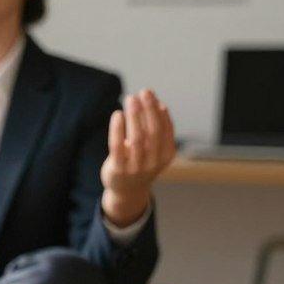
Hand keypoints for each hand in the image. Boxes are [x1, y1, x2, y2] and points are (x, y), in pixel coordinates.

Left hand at [99, 89, 176, 225]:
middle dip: (149, 110)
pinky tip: (117, 115)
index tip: (152, 96)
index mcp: (166, 155)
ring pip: (137, 138)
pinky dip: (118, 129)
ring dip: (134, 116)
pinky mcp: (118, 169)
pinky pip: (117, 146)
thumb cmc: (141, 162)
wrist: (126, 191)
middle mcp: (153, 162)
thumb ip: (157, 129)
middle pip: (153, 132)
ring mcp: (136, 167)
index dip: (159, 112)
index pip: (165, 130)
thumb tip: (160, 105)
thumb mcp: (154, 148)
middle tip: (143, 92)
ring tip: (130, 99)